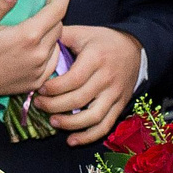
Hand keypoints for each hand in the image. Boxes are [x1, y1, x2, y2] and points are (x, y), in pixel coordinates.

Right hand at [0, 0, 69, 100]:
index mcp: (28, 36)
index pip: (57, 11)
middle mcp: (39, 54)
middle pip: (58, 26)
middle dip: (52, 14)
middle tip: (39, 8)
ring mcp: (39, 70)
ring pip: (56, 43)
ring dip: (50, 33)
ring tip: (36, 27)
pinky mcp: (37, 81)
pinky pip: (52, 61)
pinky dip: (48, 50)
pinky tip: (35, 47)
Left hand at [34, 25, 144, 143]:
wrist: (134, 48)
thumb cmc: (102, 41)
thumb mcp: (83, 32)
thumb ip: (60, 36)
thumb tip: (37, 40)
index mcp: (96, 59)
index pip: (73, 79)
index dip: (54, 88)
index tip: (40, 89)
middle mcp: (107, 78)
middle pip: (79, 99)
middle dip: (55, 106)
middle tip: (39, 104)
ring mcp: (115, 94)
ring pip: (93, 117)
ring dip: (70, 124)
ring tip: (52, 122)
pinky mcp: (120, 106)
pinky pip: (105, 126)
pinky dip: (88, 137)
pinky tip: (72, 140)